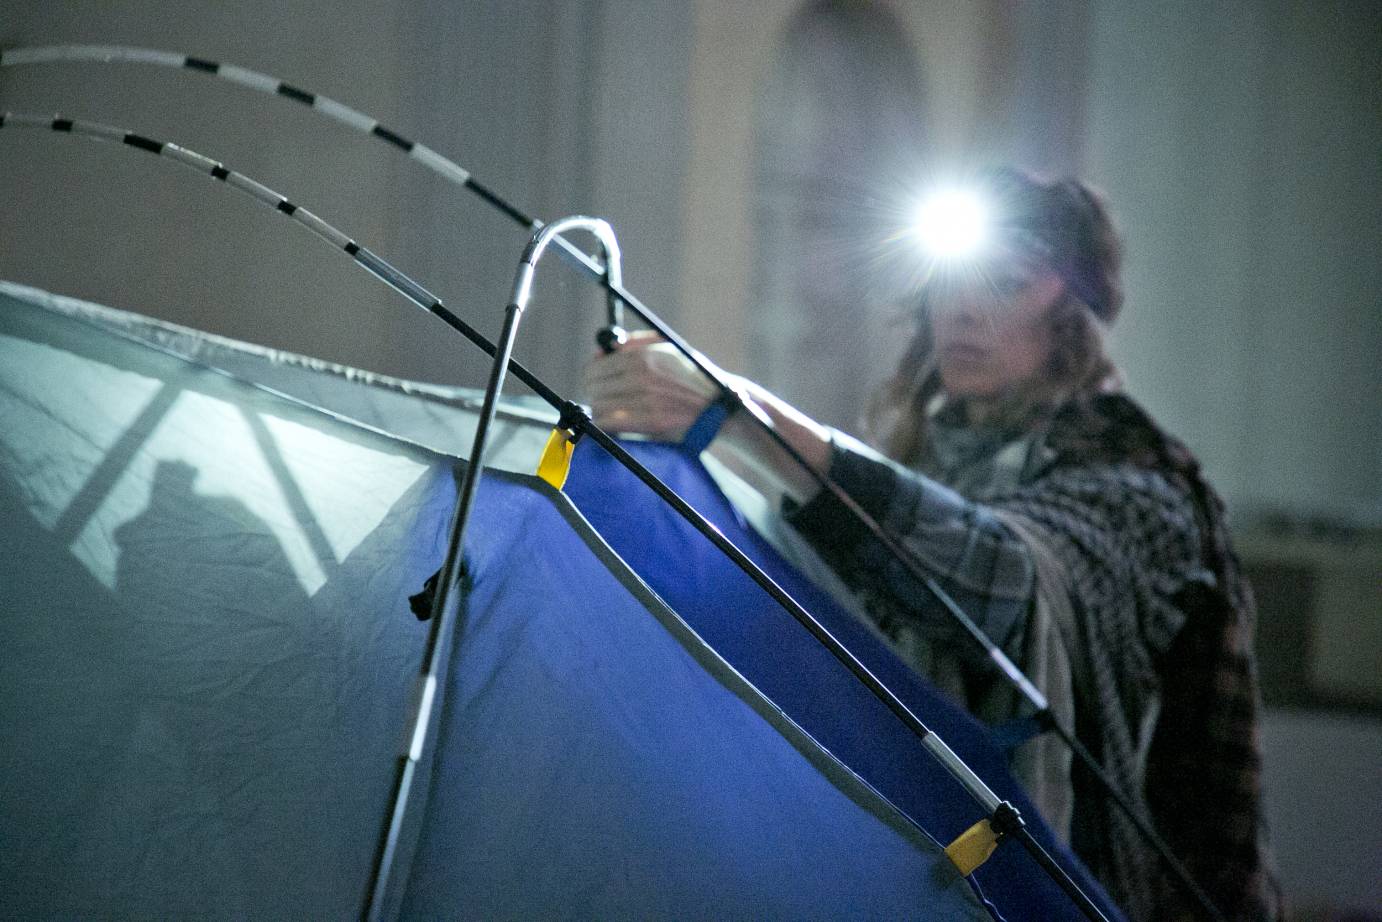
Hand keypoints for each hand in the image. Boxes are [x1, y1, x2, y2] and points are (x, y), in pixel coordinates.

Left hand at [583, 330, 723, 440]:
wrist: (719, 406)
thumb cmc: (693, 378)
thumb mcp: (670, 348)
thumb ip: (637, 342)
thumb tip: (606, 347)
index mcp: (644, 355)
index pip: (597, 366)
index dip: (592, 376)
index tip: (595, 383)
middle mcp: (642, 375)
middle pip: (593, 386)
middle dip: (594, 393)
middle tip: (601, 399)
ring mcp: (645, 399)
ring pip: (599, 405)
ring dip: (599, 411)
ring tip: (609, 413)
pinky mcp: (650, 421)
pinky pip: (609, 423)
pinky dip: (605, 425)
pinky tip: (613, 425)